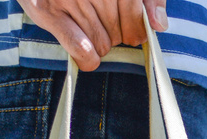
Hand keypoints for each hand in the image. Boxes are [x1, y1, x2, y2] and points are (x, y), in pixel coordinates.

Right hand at [17, 0, 167, 70]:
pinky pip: (80, 48)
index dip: (137, 29)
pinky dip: (88, 59)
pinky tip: (88, 57)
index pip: (135, 12)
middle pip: (118, 32)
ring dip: (99, 46)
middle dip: (115, 36)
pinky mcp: (48, 12)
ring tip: (89, 31)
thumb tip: (159, 25)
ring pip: (101, 43)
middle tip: (103, 27)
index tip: (133, 35)